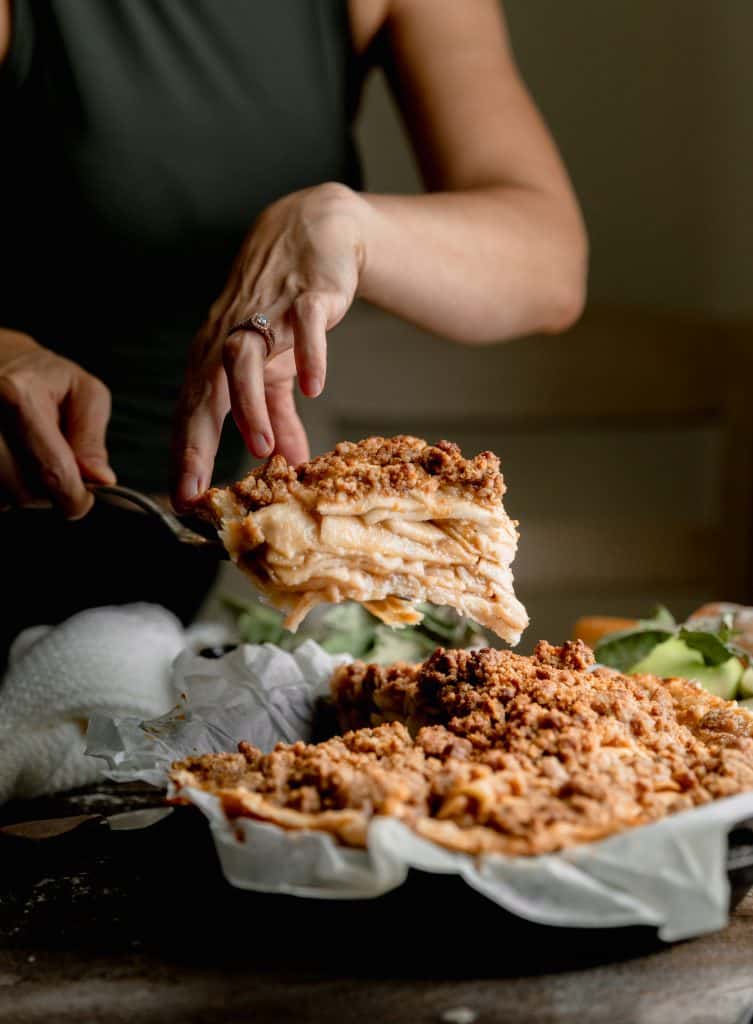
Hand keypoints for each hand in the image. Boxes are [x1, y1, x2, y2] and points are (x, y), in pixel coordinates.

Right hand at [0, 330, 114, 518]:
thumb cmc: (45, 378)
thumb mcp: (84, 394)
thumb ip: (92, 439)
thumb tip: (99, 479)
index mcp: (16, 395)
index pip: (52, 469)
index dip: (74, 497)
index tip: (81, 501)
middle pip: (24, 491)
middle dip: (48, 492)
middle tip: (55, 467)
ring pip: (4, 498)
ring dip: (24, 490)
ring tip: (29, 457)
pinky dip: (5, 488)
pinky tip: (10, 462)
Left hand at [171, 182, 366, 508]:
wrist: (314, 234)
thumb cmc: (284, 306)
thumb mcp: (278, 366)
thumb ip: (279, 414)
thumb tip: (287, 462)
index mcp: (218, 357)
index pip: (195, 412)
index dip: (187, 456)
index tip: (185, 499)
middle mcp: (231, 337)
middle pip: (205, 392)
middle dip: (197, 442)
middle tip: (196, 487)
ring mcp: (267, 315)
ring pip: (244, 360)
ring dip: (249, 403)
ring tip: (261, 445)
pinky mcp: (304, 297)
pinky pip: (303, 329)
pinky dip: (307, 356)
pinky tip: (314, 387)